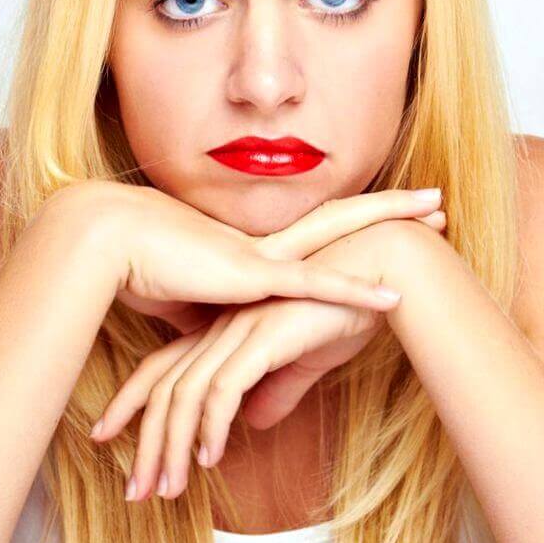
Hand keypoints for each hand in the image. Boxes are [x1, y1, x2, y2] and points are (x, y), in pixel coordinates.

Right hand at [42, 180, 444, 331]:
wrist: (104, 243)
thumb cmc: (135, 269)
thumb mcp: (184, 302)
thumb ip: (210, 320)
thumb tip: (221, 343)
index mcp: (251, 250)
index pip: (316, 230)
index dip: (354, 221)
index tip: (390, 213)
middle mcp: (266, 244)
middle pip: (344, 216)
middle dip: (392, 207)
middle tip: (437, 199)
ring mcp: (264, 255)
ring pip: (344, 235)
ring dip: (394, 224)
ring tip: (440, 214)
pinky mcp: (252, 277)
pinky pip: (316, 286)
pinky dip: (356, 292)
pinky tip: (394, 297)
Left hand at [88, 215, 445, 500]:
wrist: (381, 274)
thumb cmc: (347, 310)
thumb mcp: (305, 361)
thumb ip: (277, 390)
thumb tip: (256, 424)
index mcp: (224, 331)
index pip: (161, 370)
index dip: (131, 404)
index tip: (107, 438)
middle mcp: (221, 331)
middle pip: (162, 390)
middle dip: (144, 444)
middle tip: (134, 492)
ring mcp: (239, 333)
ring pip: (184, 396)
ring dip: (172, 449)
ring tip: (167, 491)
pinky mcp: (262, 339)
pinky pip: (223, 391)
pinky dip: (210, 428)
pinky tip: (209, 458)